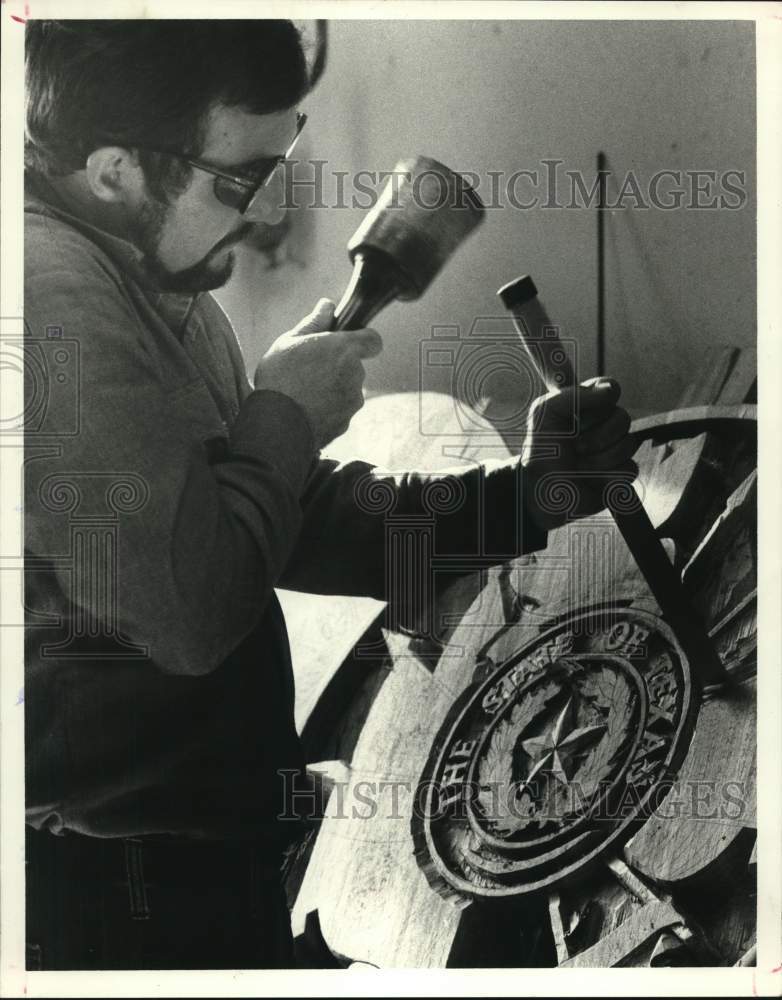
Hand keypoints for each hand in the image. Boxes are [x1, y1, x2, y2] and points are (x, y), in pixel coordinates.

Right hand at [253, 298, 382, 448]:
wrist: (277, 423)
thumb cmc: (280, 377)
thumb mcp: (289, 341)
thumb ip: (314, 323)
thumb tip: (327, 305)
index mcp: (344, 349)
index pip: (373, 340)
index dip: (364, 341)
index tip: (349, 344)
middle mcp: (355, 374)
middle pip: (355, 367)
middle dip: (338, 367)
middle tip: (310, 370)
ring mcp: (352, 401)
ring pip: (347, 390)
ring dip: (332, 390)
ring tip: (303, 393)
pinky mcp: (346, 422)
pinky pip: (339, 411)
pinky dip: (327, 410)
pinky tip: (305, 410)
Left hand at [522, 377, 637, 531]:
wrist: (539, 494)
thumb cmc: (540, 453)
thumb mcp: (544, 416)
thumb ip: (571, 395)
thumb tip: (609, 391)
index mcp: (586, 408)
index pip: (609, 388)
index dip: (604, 397)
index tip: (588, 409)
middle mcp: (603, 426)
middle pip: (623, 417)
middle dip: (598, 436)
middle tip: (576, 448)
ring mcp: (614, 450)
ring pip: (628, 444)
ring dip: (599, 459)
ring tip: (579, 467)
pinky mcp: (620, 475)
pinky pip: (628, 470)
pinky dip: (606, 477)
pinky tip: (591, 481)